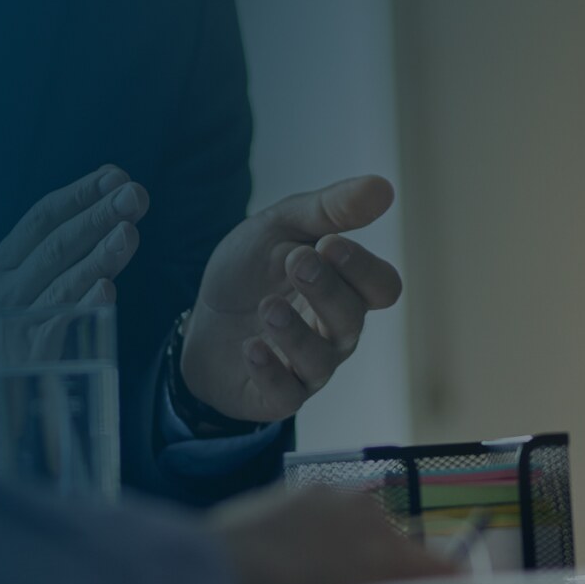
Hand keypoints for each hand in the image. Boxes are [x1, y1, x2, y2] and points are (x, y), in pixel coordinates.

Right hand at [0, 165, 148, 452]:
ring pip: (58, 281)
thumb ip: (67, 257)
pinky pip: (56, 330)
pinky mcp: (26, 360)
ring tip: (128, 233)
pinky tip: (107, 293)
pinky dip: (81, 309)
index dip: (80, 193)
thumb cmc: (15, 336)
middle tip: (136, 195)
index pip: (44, 216)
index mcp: (7, 263)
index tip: (117, 175)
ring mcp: (14, 322)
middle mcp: (6, 287)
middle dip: (97, 215)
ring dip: (96, 256)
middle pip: (55, 243)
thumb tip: (117, 214)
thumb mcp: (31, 288)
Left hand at [180, 176, 405, 423]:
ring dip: (294, 332)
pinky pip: (285, 393)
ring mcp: (308, 367)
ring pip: (319, 359)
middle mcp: (336, 332)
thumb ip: (330, 209)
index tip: (329, 243)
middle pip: (352, 319)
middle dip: (327, 290)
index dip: (363, 269)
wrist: (200, 319)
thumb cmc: (252, 271)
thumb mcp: (281, 227)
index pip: (381, 287)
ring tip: (267, 307)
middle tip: (296, 262)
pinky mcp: (276, 395)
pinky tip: (250, 347)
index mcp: (347, 289)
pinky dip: (268, 370)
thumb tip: (384, 188)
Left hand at [208, 486, 452, 583]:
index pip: (443, 569)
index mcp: (392, 556)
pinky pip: (328, 508)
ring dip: (351, 541)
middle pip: (399, 544)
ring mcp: (340, 497)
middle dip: (385, 564)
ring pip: (362, 522)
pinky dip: (320, 525)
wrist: (225, 576)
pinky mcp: (306, 487)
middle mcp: (375, 518)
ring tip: (315, 567)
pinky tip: (291, 546)